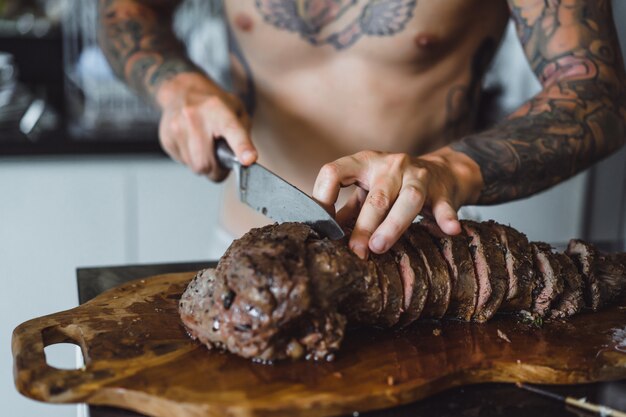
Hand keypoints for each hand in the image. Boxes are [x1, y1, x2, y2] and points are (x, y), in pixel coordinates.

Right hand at [156, 72, 256, 180]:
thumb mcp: (237, 110)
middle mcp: (194, 118)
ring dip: (204, 164)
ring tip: (206, 147)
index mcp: (218, 109)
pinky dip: (191, 159)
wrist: (182, 91)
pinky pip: (183, 162)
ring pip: (194, 167)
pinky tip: (193, 144)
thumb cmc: (214, 105)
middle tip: (221, 159)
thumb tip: (246, 160)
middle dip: (217, 170)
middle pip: (206, 164)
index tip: (248, 159)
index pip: (232, 131)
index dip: (242, 148)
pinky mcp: (166, 139)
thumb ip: (244, 134)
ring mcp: (176, 128)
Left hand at [312, 148, 481, 258]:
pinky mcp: (442, 190)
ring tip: (379, 246)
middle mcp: (391, 165)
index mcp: (365, 162)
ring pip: (408, 199)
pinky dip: (447, 217)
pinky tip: (451, 229)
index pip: (335, 171)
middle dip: (365, 225)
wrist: (442, 171)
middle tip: (357, 251)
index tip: (322, 224)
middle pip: (376, 195)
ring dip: (393, 225)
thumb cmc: (395, 184)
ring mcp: (418, 175)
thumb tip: (321, 233)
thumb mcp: (367, 190)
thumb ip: (346, 209)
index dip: (323, 197)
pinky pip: (445, 205)